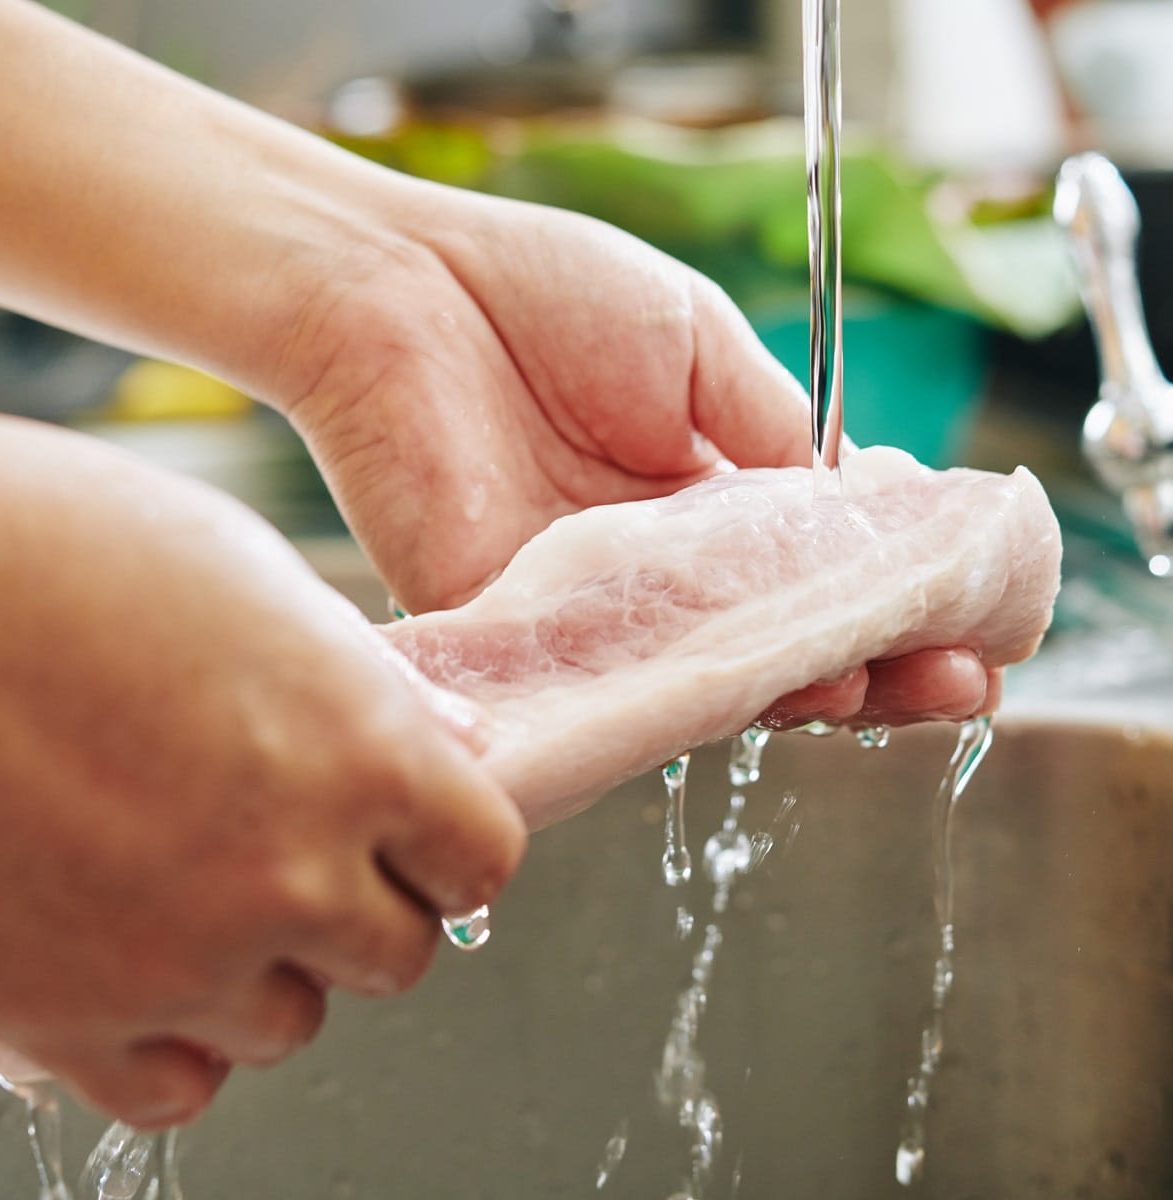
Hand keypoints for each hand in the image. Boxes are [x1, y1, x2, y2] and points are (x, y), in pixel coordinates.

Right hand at [0, 418, 523, 1126]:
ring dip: (274, 967)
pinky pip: (175, 1084)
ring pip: (291, 1021)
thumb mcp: (264, 585)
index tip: (421, 829)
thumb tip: (457, 746)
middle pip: (398, 952)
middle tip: (309, 848)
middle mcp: (288, 874)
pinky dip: (180, 1035)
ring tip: (207, 887)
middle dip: (370, 904)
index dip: (453, 842)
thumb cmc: (76, 557)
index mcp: (363, 757)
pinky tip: (146, 956)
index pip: (480, 860)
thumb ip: (378, 691)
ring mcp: (175, 958)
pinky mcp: (61, 1016)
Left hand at [274, 185, 997, 728]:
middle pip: (784, 641)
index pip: (820, 571)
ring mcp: (600, 610)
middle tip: (962, 680)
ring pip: (720, 680)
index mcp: (709, 497)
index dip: (898, 598)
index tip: (975, 615)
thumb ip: (779, 439)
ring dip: (815, 691)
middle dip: (883, 667)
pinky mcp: (528, 638)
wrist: (404, 291)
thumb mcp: (702, 348)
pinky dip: (707, 696)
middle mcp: (663, 568)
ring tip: (898, 687)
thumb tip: (870, 507)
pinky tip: (784, 692)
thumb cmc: (548, 297)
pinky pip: (624, 689)